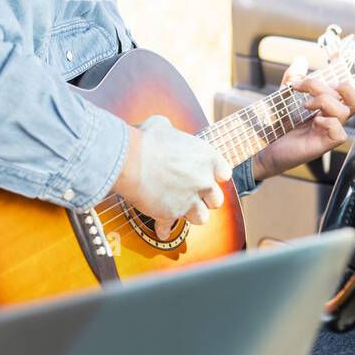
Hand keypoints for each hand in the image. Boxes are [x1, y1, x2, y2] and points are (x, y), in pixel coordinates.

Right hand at [119, 115, 230, 240]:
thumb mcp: (162, 125)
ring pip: (201, 218)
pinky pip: (169, 228)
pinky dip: (164, 229)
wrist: (130, 160)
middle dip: (206, 199)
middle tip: (195, 195)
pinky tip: (161, 229)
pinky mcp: (170, 215)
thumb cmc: (146, 140)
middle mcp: (203, 181)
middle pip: (216, 200)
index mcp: (206, 158)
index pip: (224, 173)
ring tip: (181, 210)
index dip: (215, 175)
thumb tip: (164, 129)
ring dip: (191, 215)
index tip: (207, 176)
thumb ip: (171, 132)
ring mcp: (188, 201)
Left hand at [253, 55, 354, 181]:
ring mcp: (329, 132)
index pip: (348, 91)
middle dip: (329, 86)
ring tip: (305, 105)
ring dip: (324, 101)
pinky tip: (314, 122)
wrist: (263, 147)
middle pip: (352, 98)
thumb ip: (292, 79)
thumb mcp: (284, 98)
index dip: (346, 77)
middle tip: (306, 88)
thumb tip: (300, 59)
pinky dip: (328, 123)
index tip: (331, 62)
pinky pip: (340, 133)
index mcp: (328, 107)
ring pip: (346, 111)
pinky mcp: (324, 145)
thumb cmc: (276, 125)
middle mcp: (332, 118)